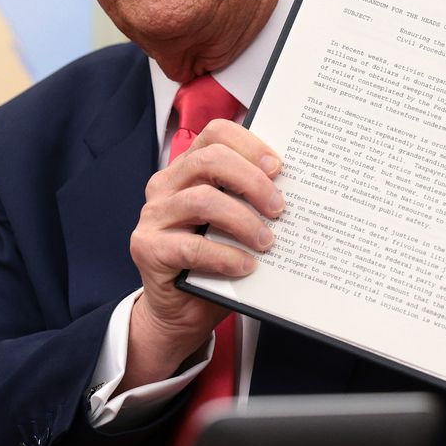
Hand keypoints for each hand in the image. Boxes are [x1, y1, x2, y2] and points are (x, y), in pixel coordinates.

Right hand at [122, 119, 283, 391]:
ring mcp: (153, 216)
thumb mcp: (236, 225)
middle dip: (252, 181)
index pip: (215, 134)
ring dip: (243, 221)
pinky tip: (246, 266)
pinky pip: (191, 246)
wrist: (182, 312)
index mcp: (187, 170)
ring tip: (267, 242)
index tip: (278, 167)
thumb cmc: (215, 264)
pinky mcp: (148, 248)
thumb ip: (252, 203)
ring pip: (202, 200)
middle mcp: (165, 186)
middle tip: (279, 208)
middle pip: (209, 160)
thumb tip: (297, 191)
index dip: (249, 144)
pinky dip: (225, 256)